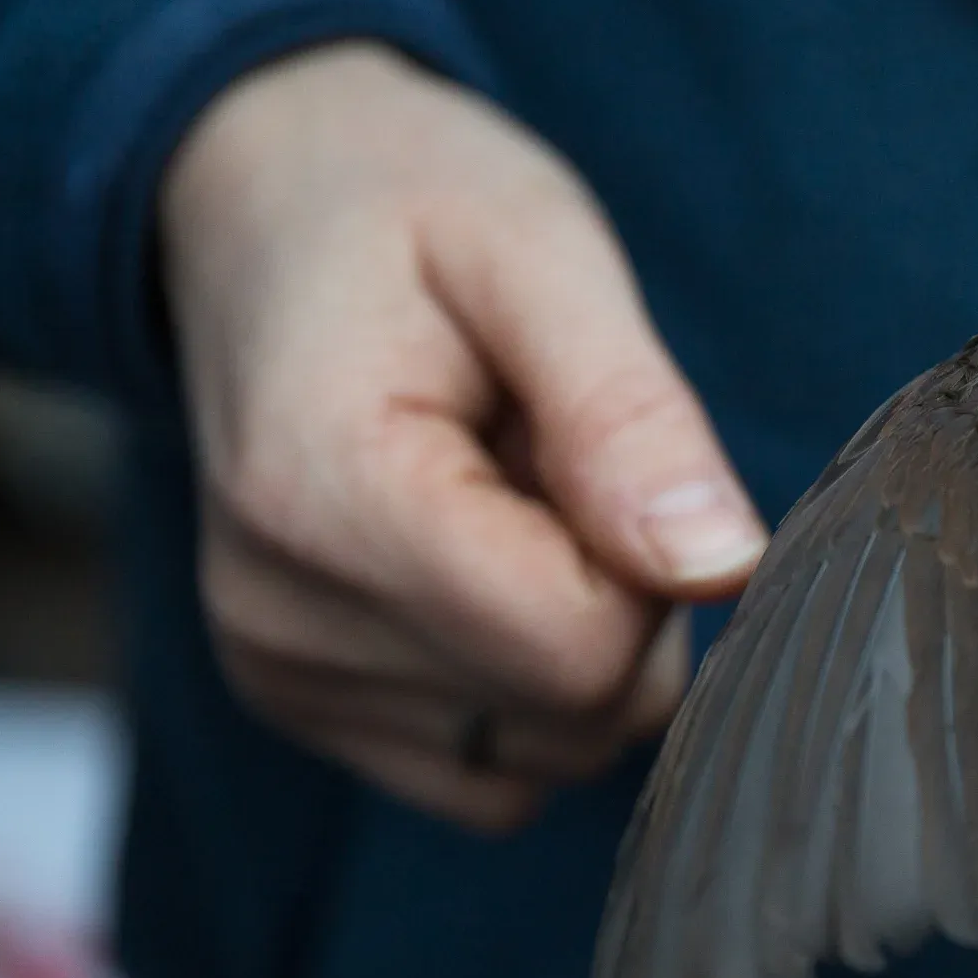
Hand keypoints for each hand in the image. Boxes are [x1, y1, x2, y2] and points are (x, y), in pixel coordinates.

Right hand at [159, 41, 765, 827]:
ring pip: (554, 751)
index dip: (648, 557)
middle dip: (623, 591)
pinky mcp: (306, 710)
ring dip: (579, 631)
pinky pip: (501, 775)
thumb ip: (630, 415)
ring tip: (505, 485)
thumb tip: (721, 567)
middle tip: (552, 450)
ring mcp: (281, 679)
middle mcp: (277, 622)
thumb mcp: (538, 249)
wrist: (256, 203)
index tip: (600, 444)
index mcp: (322, 499)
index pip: (581, 649)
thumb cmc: (406, 202)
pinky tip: (478, 555)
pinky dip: (529, 682)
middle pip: (575, 711)